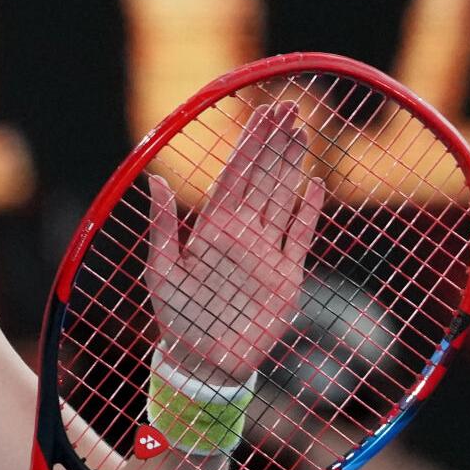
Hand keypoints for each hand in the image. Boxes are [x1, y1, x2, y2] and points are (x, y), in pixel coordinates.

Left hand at [145, 101, 325, 384]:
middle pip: (262, 178)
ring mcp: (265, 253)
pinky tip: (314, 186)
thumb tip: (154, 180)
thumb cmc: (177, 319)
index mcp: (212, 229)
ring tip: (302, 132)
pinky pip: (299, 238)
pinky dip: (308, 213)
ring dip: (291, 166)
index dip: (250, 144)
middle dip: (275, 143)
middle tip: (291, 108)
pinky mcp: (285, 277)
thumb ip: (162, 228)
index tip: (264, 114)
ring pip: (282, 198)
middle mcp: (241, 234)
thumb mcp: (162, 272)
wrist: (205, 362)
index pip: (235, 175)